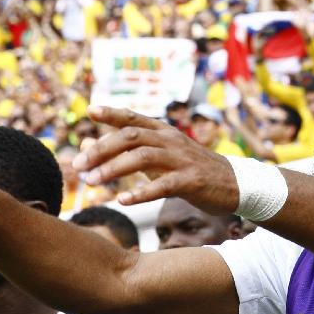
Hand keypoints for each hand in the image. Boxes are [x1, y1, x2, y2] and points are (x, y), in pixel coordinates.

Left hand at [72, 106, 238, 213]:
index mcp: (163, 132)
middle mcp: (171, 140)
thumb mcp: (158, 157)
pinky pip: (163, 185)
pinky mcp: (191, 181)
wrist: (235, 184)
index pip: (133, 118)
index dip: (112, 113)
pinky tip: (123, 201)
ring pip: (143, 158)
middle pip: (131, 137)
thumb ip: (126, 151)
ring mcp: (182, 160)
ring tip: (93, 182)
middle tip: (78, 165)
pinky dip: (141, 193)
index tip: (90, 112)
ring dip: (114, 169)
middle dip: (102, 149)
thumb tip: (86, 146)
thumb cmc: (190, 170)